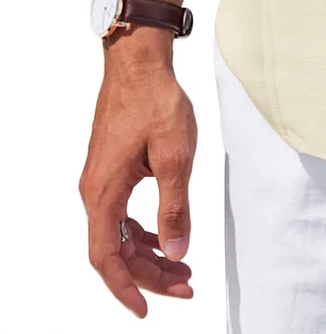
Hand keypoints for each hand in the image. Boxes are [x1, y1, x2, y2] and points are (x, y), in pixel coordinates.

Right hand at [79, 30, 195, 316]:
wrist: (139, 62)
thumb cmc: (156, 102)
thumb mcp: (175, 157)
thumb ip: (175, 208)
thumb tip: (178, 252)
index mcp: (104, 193)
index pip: (108, 258)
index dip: (126, 288)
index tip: (148, 309)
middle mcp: (95, 191)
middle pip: (117, 250)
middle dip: (149, 274)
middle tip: (185, 286)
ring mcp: (101, 179)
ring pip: (120, 233)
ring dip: (149, 254)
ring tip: (182, 268)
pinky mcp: (111, 168)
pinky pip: (122, 213)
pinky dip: (144, 231)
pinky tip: (166, 236)